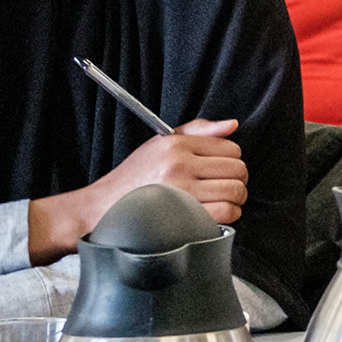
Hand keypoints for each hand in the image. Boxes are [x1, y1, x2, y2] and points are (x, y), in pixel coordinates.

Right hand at [96, 118, 248, 226]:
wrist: (103, 207)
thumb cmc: (134, 177)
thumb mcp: (161, 143)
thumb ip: (199, 131)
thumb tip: (233, 125)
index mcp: (176, 145)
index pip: (231, 149)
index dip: (233, 161)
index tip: (224, 170)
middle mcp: (179, 166)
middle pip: (237, 170)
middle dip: (238, 180)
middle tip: (228, 187)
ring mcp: (181, 192)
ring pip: (234, 192)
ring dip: (236, 199)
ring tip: (224, 201)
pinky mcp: (182, 216)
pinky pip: (225, 213)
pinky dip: (229, 215)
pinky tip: (218, 214)